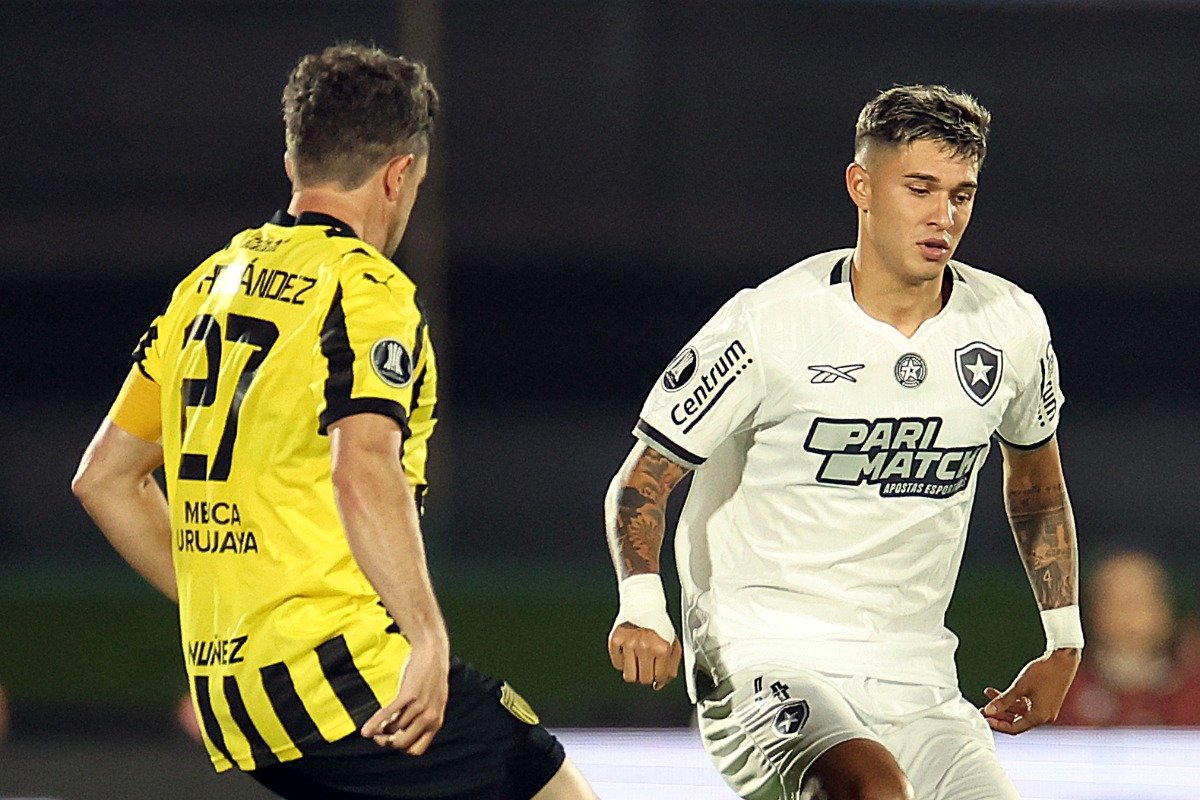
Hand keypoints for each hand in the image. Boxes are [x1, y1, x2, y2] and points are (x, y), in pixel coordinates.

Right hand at [361, 640, 449, 754]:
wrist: (433, 651)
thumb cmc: (429, 677)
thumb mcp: (431, 702)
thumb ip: (420, 718)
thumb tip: (394, 733)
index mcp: (436, 722)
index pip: (417, 750)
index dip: (402, 748)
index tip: (393, 740)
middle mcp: (430, 717)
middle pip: (402, 743)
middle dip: (387, 743)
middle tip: (378, 737)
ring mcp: (420, 706)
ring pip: (393, 729)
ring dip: (381, 729)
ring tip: (376, 725)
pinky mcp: (408, 695)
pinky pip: (387, 715)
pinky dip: (374, 724)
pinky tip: (365, 730)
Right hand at [608, 622, 681, 690]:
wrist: (643, 605)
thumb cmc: (658, 625)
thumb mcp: (673, 644)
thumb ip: (671, 668)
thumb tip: (659, 685)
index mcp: (662, 648)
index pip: (660, 678)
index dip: (659, 676)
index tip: (658, 670)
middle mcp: (645, 646)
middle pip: (644, 680)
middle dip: (647, 675)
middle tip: (648, 664)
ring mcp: (629, 643)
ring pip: (629, 677)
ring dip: (634, 672)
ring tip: (638, 660)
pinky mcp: (616, 640)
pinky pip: (617, 665)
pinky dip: (622, 662)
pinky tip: (628, 652)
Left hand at [982, 648, 1079, 734]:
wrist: (1063, 660)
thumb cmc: (1044, 672)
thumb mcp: (1020, 686)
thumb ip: (1004, 700)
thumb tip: (989, 710)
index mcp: (1039, 717)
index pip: (1014, 728)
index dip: (998, 724)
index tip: (985, 718)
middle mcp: (1044, 717)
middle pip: (1017, 721)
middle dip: (999, 715)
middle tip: (983, 709)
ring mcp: (1045, 709)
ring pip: (1019, 711)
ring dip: (1004, 705)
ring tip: (988, 696)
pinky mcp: (1045, 701)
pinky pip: (1026, 704)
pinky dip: (1013, 699)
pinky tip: (999, 692)